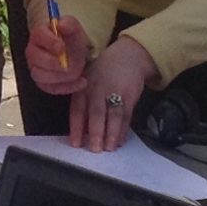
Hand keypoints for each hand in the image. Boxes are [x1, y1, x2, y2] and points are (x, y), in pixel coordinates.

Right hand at [24, 15, 89, 94]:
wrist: (73, 53)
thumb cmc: (71, 40)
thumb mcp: (74, 29)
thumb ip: (69, 24)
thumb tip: (61, 25)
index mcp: (39, 35)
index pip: (39, 36)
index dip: (50, 42)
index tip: (62, 48)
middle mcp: (33, 51)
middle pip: (36, 59)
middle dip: (54, 63)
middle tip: (68, 65)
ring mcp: (35, 68)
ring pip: (40, 75)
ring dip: (59, 77)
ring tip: (75, 73)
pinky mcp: (42, 82)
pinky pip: (50, 88)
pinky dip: (66, 87)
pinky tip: (80, 81)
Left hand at [71, 37, 156, 152]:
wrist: (127, 57)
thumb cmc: (102, 73)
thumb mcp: (86, 81)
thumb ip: (83, 102)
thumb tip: (81, 131)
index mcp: (83, 88)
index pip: (78, 109)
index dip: (76, 127)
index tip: (76, 143)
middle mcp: (98, 89)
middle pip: (96, 112)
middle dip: (95, 132)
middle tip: (95, 149)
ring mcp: (115, 92)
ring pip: (113, 115)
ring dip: (111, 133)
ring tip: (109, 148)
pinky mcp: (130, 96)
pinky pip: (126, 115)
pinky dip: (124, 129)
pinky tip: (121, 141)